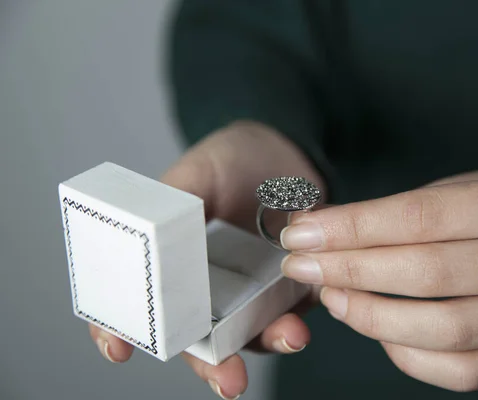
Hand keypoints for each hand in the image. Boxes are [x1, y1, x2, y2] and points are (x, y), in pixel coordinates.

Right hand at [88, 121, 324, 398]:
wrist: (284, 154)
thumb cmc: (230, 161)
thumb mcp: (197, 173)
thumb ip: (175, 200)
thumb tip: (158, 231)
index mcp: (174, 267)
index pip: (144, 308)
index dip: (124, 331)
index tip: (118, 349)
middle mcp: (209, 291)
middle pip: (201, 340)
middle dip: (211, 364)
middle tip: (226, 378)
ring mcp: (251, 294)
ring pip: (252, 335)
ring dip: (268, 344)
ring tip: (286, 338)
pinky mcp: (290, 289)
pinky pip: (292, 313)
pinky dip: (297, 320)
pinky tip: (301, 319)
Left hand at [281, 169, 477, 391]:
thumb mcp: (461, 190)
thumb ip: (398, 214)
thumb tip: (321, 231)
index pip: (422, 217)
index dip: (354, 227)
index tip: (304, 233)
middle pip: (429, 274)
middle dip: (352, 270)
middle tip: (303, 267)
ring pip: (444, 330)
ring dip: (372, 316)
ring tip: (334, 297)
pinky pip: (461, 372)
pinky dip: (407, 356)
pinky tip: (378, 331)